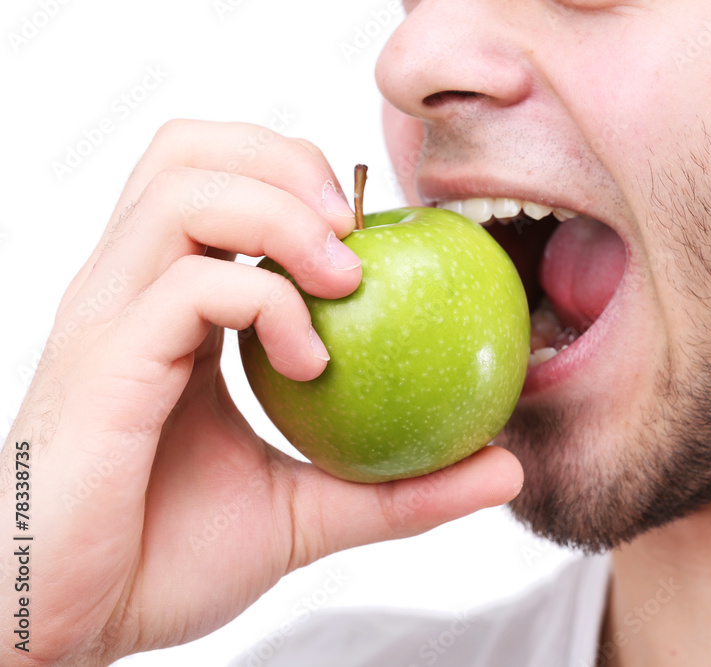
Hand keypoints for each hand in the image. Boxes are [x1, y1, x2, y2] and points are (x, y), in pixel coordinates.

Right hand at [0, 120, 522, 665]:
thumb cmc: (163, 559)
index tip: (373, 239)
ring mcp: (107, 317)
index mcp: (164, 306)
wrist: (67, 625)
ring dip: (284, 214)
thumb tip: (506, 464)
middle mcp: (126, 291)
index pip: (217, 180)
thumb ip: (400, 487)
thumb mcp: (306, 512)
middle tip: (357, 230)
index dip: (298, 178)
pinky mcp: (101, 360)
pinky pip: (191, 284)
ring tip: (347, 278)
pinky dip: (269, 301)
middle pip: (189, 148)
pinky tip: (313, 359)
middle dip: (288, 161)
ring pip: (183, 187)